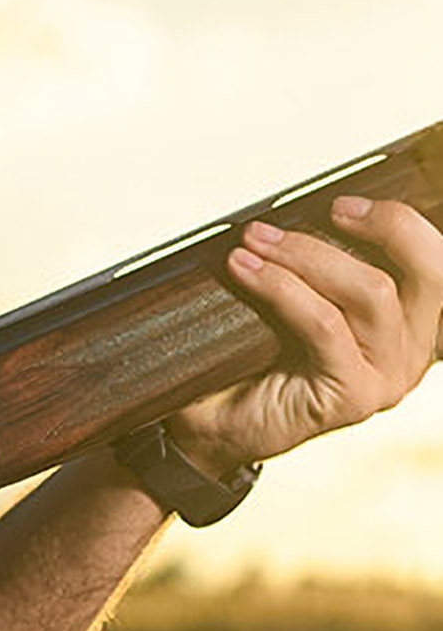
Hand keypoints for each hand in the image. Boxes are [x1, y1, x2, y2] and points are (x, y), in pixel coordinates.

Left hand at [170, 197, 442, 475]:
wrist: (210, 427)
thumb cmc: (251, 360)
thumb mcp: (296, 303)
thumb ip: (321, 269)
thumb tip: (303, 208)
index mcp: (412, 326)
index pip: (436, 263)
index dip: (402, 224)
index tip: (343, 203)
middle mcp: (412, 354)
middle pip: (427, 270)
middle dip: (379, 227)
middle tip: (323, 211)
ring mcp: (388, 378)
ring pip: (371, 292)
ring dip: (307, 255)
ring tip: (254, 241)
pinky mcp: (354, 396)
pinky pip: (325, 325)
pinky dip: (282, 288)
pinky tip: (245, 269)